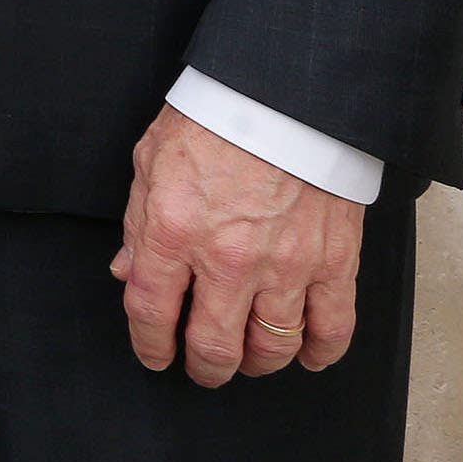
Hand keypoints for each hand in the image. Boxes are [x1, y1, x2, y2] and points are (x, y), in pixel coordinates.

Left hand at [112, 103, 365, 385]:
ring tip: (248, 359)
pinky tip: (307, 356)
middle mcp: (228, 259)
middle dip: (204, 369)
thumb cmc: (214, 118)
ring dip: (256, 364)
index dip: (149, 346)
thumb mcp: (152, 161)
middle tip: (202, 369)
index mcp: (173, 231)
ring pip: (271, 347)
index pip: (151, 313)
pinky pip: (332, 328)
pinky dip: (321, 353)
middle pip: (214, 346)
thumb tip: (129, 273)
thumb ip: (139, 224)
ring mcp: (285, 265)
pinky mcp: (333, 261)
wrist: (285, 93)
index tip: (154, 355)